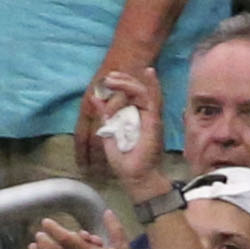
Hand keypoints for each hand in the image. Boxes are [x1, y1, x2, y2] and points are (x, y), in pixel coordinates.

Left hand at [84, 65, 163, 185]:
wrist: (134, 175)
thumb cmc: (123, 158)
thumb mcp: (108, 132)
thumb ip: (103, 115)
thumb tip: (94, 98)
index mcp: (131, 116)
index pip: (127, 95)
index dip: (118, 84)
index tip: (106, 79)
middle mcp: (142, 114)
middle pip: (134, 90)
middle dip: (122, 80)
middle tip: (109, 76)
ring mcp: (150, 116)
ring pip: (141, 91)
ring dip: (128, 82)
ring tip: (114, 78)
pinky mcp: (155, 120)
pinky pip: (155, 99)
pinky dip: (153, 85)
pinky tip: (150, 73)